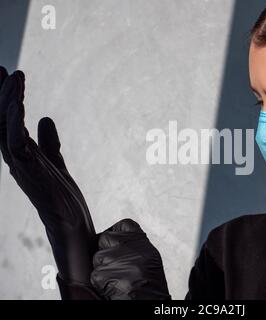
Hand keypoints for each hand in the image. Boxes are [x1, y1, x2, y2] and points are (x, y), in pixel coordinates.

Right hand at [0, 67, 96, 285]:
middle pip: (0, 121)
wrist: (72, 223)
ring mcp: (20, 165)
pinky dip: (15, 120)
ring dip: (8, 101)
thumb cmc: (62, 196)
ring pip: (5, 128)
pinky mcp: (29, 171)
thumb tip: (44, 119)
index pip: (7, 122)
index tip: (6, 74)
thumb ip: (49, 142)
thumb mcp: (56, 161)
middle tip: (0, 68)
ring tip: (13, 76)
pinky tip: (19, 101)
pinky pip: (16, 141)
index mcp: (22, 155)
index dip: (5, 100)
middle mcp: (16, 158)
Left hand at [91, 219, 170, 299]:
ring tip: (118, 278)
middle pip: (105, 238)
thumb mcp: (150, 258)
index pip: (124, 225)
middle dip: (106, 251)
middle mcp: (130, 247)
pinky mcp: (104, 274)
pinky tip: (114, 285)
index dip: (117, 232)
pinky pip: (95, 274)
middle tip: (116, 265)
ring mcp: (116, 259)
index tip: (116, 241)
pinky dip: (101, 282)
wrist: (150, 302)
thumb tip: (117, 240)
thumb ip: (135, 245)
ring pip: (98, 257)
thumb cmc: (151, 285)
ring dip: (103, 268)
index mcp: (142, 242)